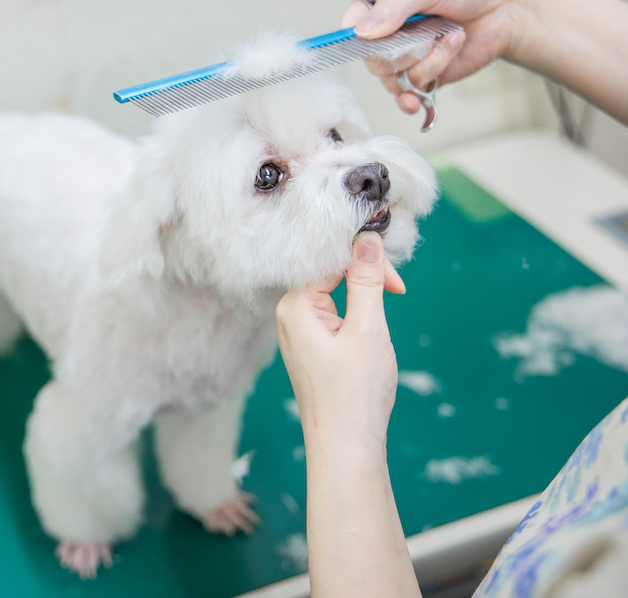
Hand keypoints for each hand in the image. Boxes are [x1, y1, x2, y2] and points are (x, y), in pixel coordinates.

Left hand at [277, 233, 419, 597]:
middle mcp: (289, 315)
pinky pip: (334, 316)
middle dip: (367, 278)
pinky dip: (358, 318)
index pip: (331, 261)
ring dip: (365, 300)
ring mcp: (297, 332)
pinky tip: (370, 339)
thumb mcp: (368, 328)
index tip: (399, 285)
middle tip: (398, 294)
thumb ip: (367, 280)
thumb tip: (366, 238)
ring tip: (380, 329)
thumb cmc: (354, 392)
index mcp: (294, 306)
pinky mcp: (310, 348)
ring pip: (335, 295)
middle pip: (331, 274)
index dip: (367, 263)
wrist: (345, 448)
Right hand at [340, 0, 524, 114]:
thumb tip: (363, 31)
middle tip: (427, 36)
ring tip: (451, 41)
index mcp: (383, 4)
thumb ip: (395, 5)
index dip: (355, 37)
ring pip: (393, 79)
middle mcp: (390, 33)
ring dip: (426, 66)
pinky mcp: (424, 77)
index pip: (352, 25)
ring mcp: (406, 57)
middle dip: (401, 53)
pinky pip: (409, 95)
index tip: (369, 40)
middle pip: (372, 59)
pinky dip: (415, 97)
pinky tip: (419, 99)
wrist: (509, 8)